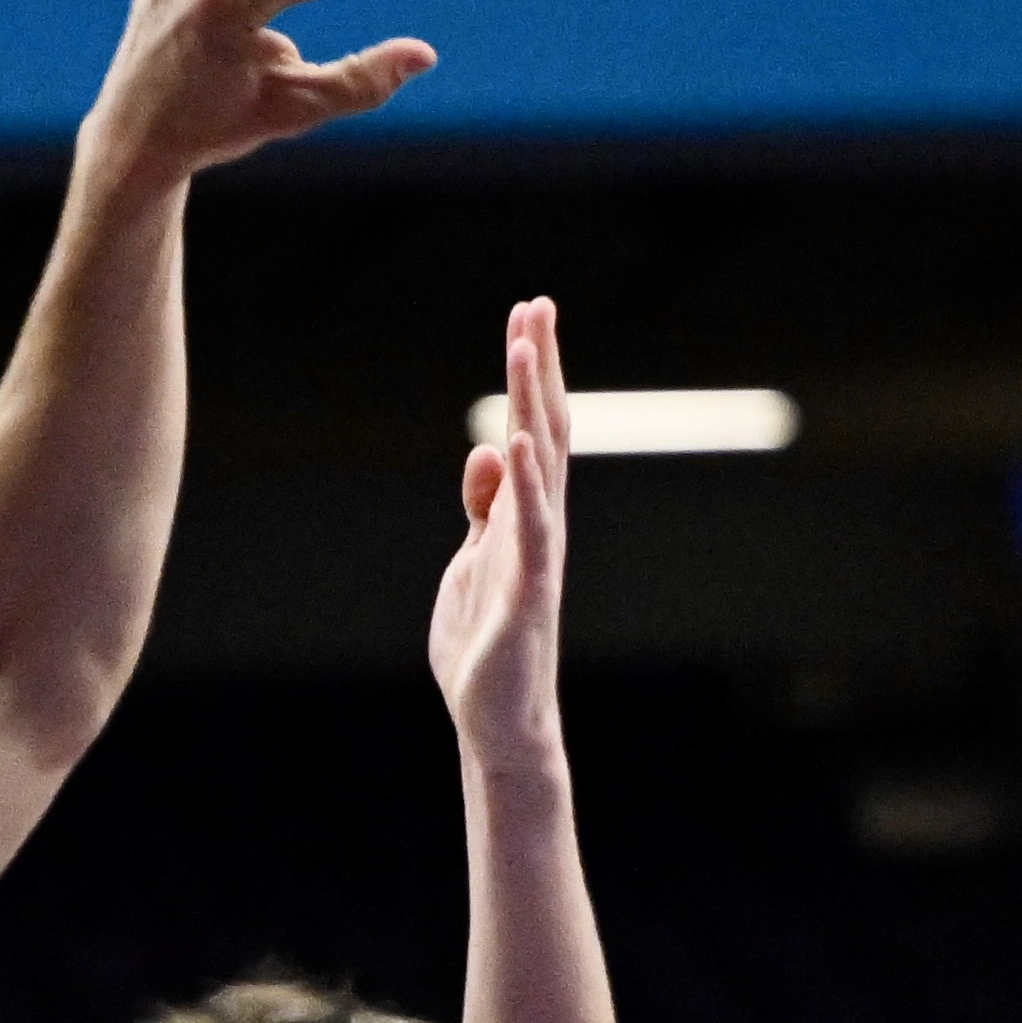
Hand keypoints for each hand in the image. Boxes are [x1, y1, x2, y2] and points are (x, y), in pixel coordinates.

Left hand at [430, 298, 568, 761]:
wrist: (499, 716)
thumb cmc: (488, 639)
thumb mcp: (474, 557)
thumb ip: (484, 504)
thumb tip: (489, 446)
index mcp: (527, 513)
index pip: (537, 427)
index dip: (533, 372)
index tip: (528, 315)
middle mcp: (542, 522)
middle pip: (547, 429)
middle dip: (539, 368)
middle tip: (537, 305)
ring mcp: (537, 553)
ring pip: (542, 465)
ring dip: (532, 405)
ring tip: (526, 349)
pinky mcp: (525, 590)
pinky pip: (529, 529)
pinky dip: (524, 484)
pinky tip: (517, 440)